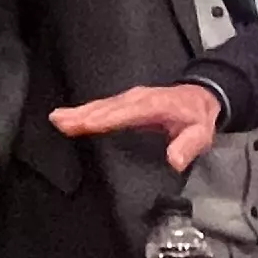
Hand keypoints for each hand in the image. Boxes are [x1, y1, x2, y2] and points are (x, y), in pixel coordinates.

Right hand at [48, 81, 218, 171]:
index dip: (106, 118)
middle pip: (107, 107)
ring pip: (101, 105)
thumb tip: (174, 161)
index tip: (85, 124)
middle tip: (58, 121)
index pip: (126, 113)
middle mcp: (137, 99)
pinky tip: (70, 116)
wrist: (201, 97)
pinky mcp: (124, 101)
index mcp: (154, 106)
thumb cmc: (197, 119)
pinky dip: (84, 111)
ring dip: (78, 112)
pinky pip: (102, 106)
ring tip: (56, 118)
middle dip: (82, 114)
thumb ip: (188, 147)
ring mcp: (129, 98)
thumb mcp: (201, 135)